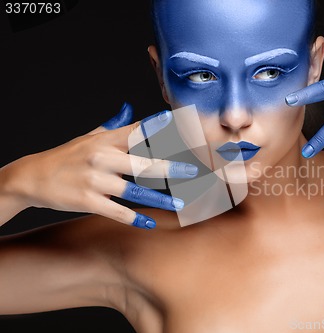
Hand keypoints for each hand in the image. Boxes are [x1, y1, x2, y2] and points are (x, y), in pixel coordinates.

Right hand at [1, 103, 197, 228]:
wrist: (31, 177)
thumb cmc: (66, 157)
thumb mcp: (87, 137)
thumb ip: (113, 126)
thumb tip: (130, 108)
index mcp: (104, 140)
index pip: (137, 130)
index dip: (158, 126)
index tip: (178, 122)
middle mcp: (102, 157)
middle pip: (143, 161)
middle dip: (171, 167)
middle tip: (193, 171)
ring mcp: (94, 180)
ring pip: (135, 189)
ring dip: (160, 198)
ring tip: (181, 203)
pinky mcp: (87, 201)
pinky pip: (117, 211)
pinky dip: (135, 218)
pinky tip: (150, 223)